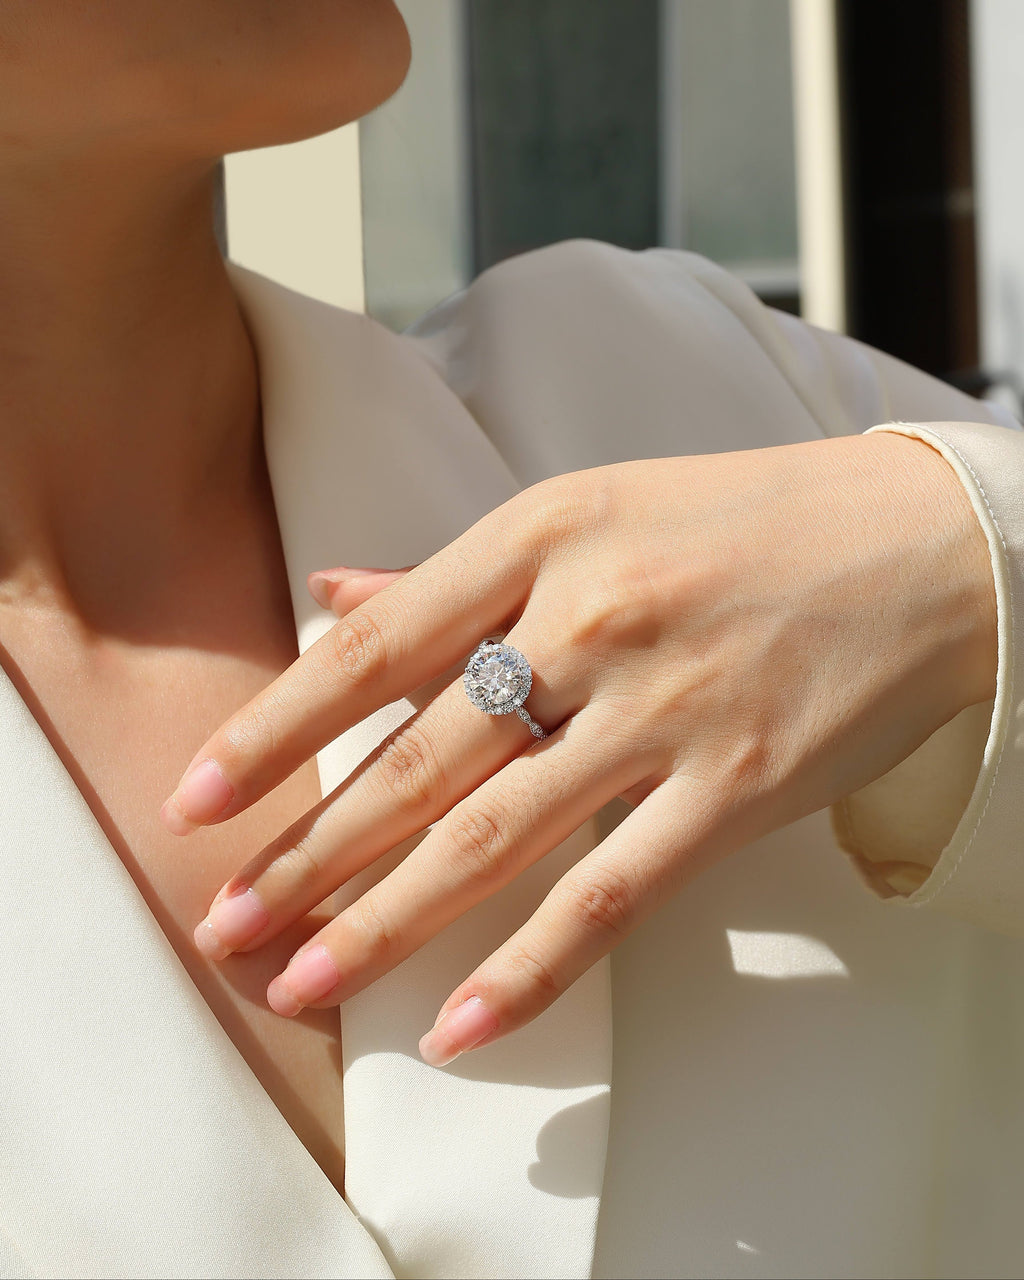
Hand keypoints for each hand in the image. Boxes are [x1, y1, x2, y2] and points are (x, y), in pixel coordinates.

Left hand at [160, 431, 995, 1066]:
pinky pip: (612, 891)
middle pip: (415, 762)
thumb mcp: (590, 512)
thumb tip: (329, 593)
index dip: (274, 732)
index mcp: (540, 539)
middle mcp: (589, 622)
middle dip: (304, 854)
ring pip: (492, 838)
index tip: (197, 800)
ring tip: (298, 983)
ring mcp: (664, 709)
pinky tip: (458, 1026)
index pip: (373, 650)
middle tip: (221, 925)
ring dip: (382, 922)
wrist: (918, 548)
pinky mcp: (736, 785)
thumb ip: (451, 571)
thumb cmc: (742, 523)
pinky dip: (530, 966)